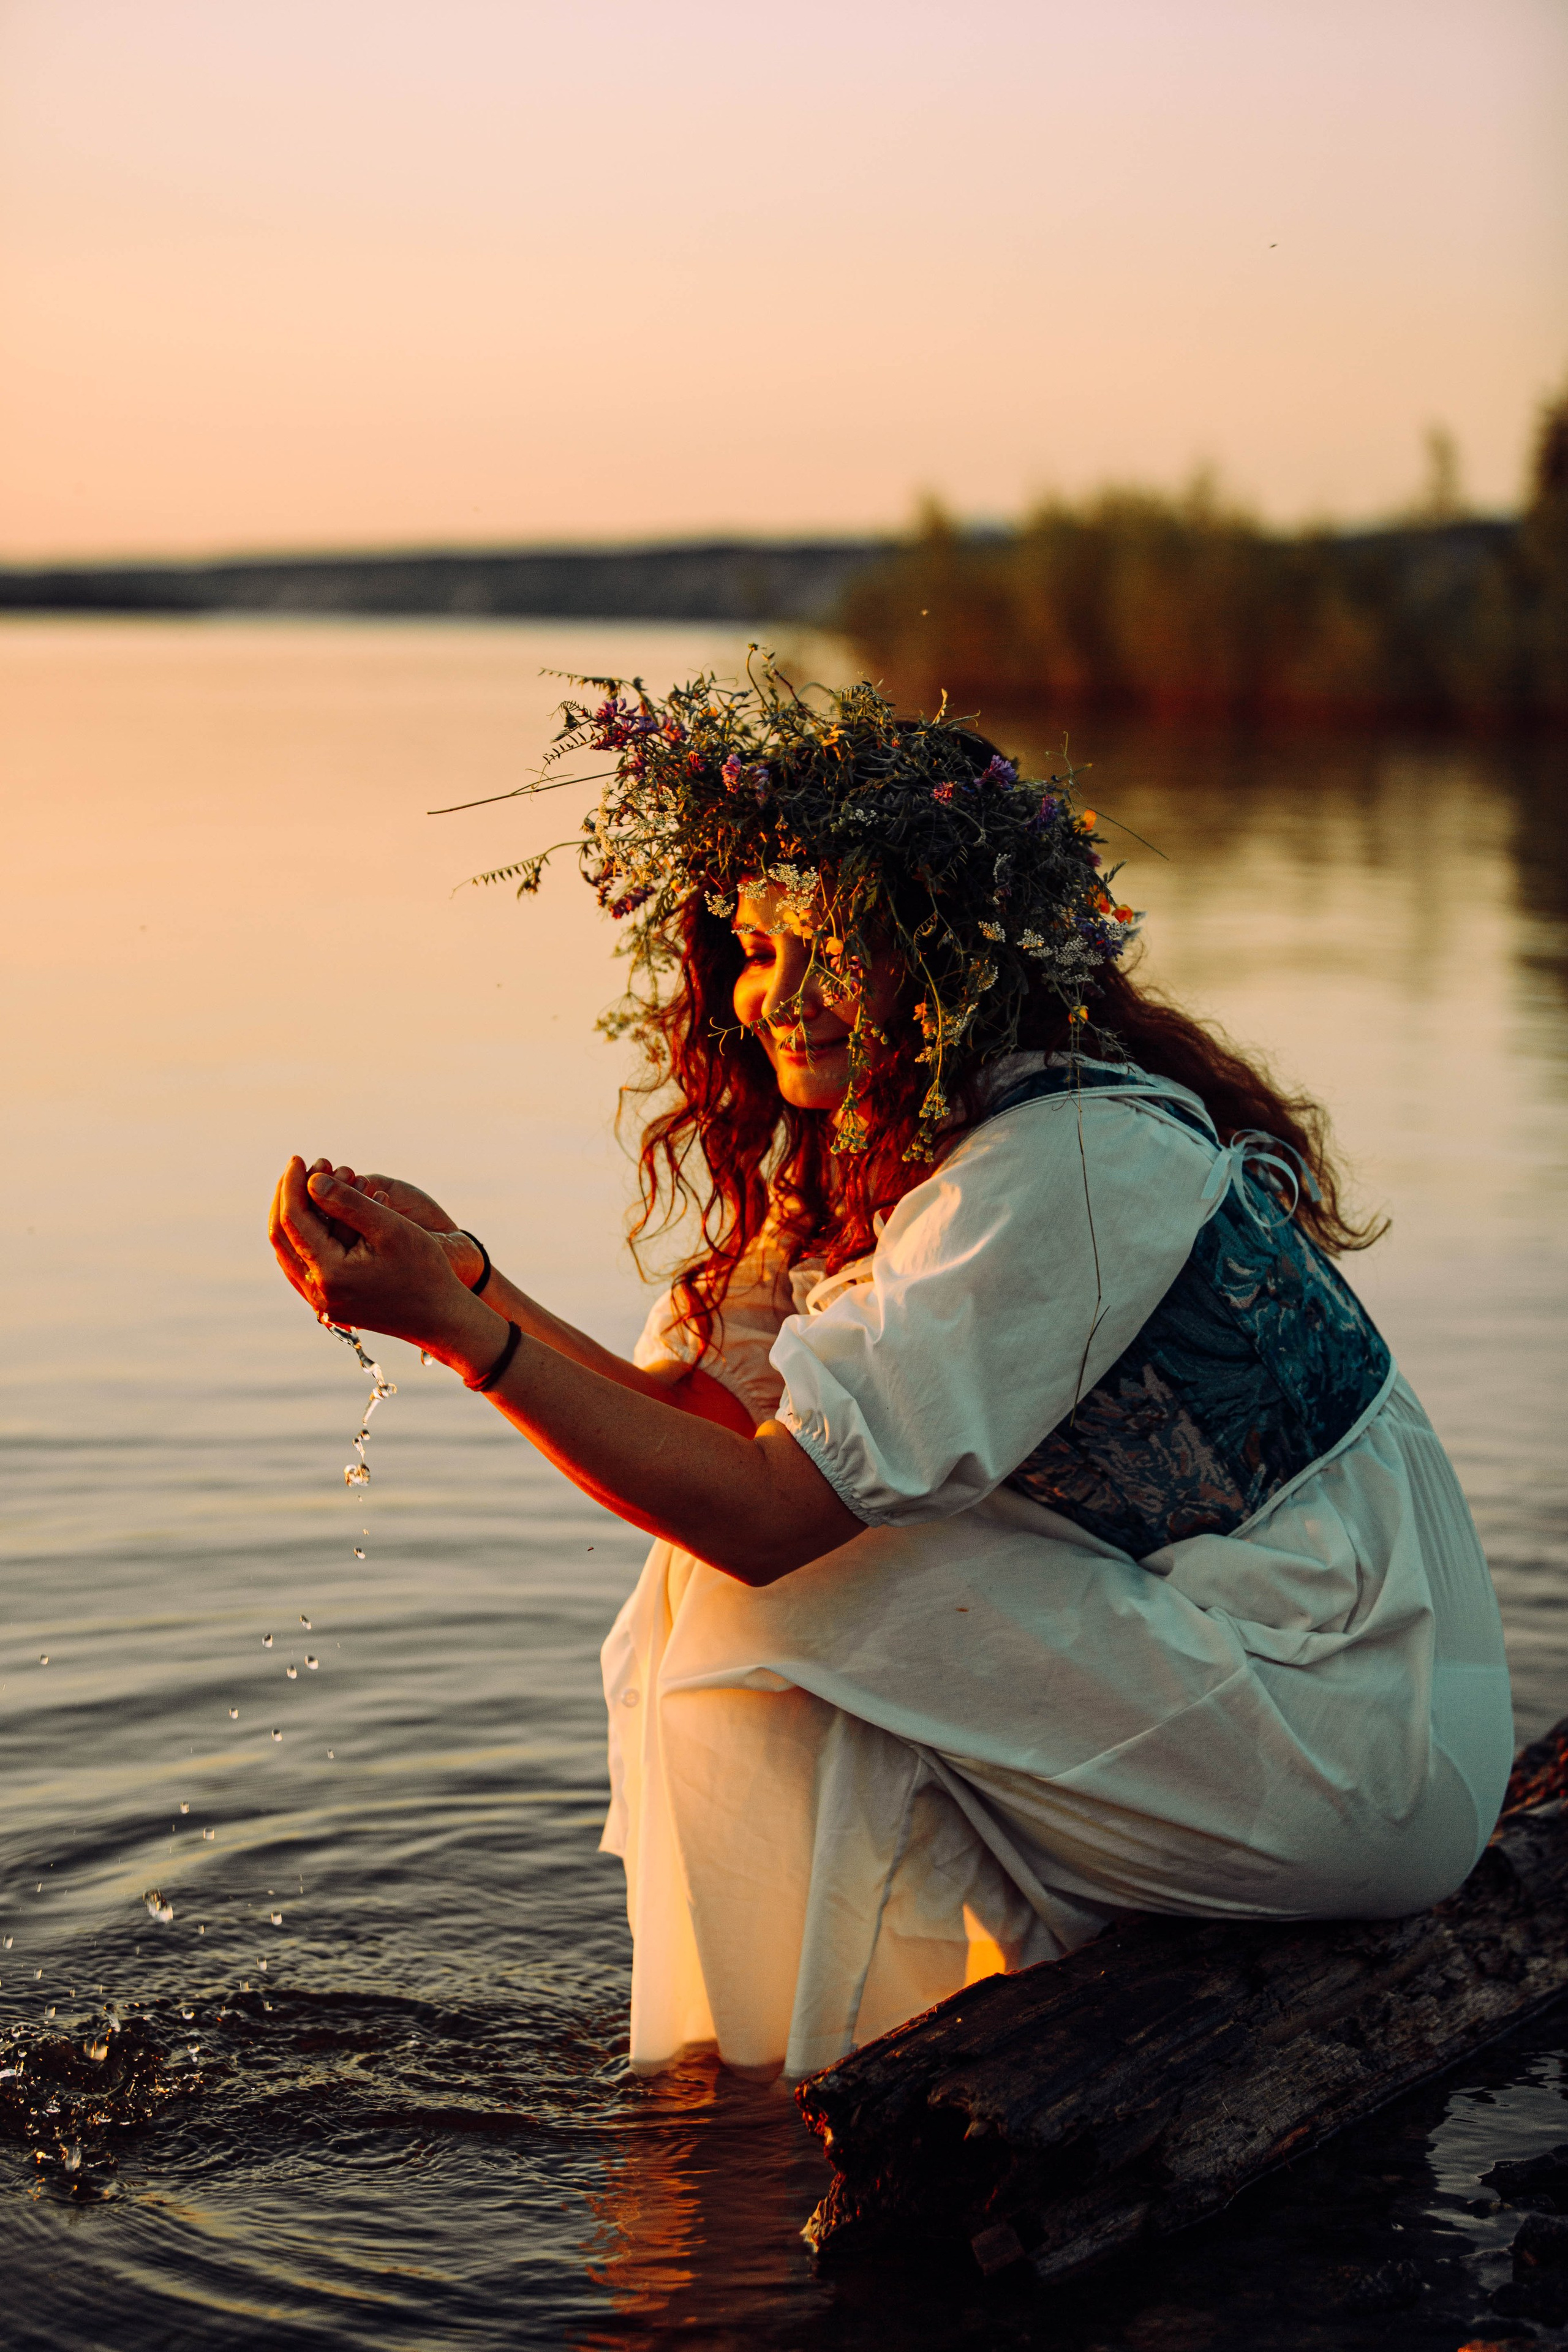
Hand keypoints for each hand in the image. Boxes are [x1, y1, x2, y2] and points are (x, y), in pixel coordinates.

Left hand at [268, 1157, 499, 1368]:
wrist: (439, 1317)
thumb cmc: (423, 1270)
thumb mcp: (389, 1228)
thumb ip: (348, 1202)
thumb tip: (311, 1180)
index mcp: (331, 1273)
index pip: (294, 1219)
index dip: (292, 1184)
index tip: (297, 1158)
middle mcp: (318, 1292)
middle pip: (282, 1237)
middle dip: (286, 1197)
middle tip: (295, 1167)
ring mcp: (321, 1302)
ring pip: (288, 1252)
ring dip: (292, 1216)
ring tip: (302, 1187)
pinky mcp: (328, 1304)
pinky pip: (301, 1265)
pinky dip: (302, 1237)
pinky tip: (311, 1217)